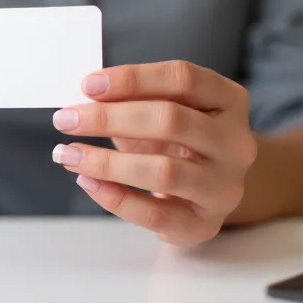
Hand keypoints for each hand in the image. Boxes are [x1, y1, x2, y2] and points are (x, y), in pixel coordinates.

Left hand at [51, 61, 257, 246]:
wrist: (209, 193)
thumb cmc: (178, 143)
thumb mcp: (164, 111)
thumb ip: (134, 98)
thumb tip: (85, 94)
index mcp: (229, 100)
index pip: (183, 78)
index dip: (133, 78)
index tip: (88, 85)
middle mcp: (236, 142)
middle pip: (171, 121)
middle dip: (109, 118)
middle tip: (66, 119)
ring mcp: (225, 186)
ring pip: (163, 171)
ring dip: (106, 161)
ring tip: (67, 153)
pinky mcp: (205, 224)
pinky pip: (154, 213)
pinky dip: (114, 197)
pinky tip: (86, 181)